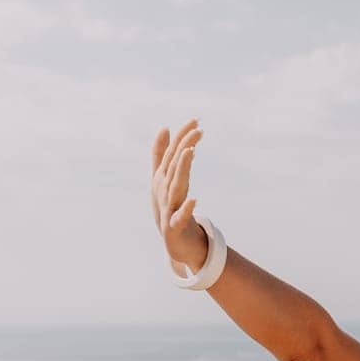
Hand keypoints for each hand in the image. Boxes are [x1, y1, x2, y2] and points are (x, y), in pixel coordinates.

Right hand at [150, 119, 207, 272]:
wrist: (171, 240)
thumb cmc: (168, 206)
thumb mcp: (163, 179)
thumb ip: (162, 153)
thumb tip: (165, 127)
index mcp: (162, 178)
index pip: (173, 153)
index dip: (182, 136)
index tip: (196, 120)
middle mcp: (163, 190)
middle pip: (174, 166)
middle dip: (184, 146)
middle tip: (198, 130)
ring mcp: (167, 207)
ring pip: (175, 187)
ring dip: (182, 169)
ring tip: (190, 153)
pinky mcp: (173, 226)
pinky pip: (180, 217)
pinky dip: (185, 209)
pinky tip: (194, 199)